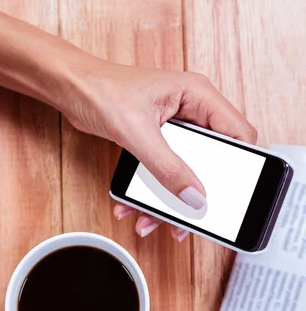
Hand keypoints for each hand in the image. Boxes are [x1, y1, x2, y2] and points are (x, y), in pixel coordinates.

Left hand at [62, 61, 256, 239]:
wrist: (70, 89)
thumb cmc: (100, 90)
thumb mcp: (138, 132)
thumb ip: (168, 167)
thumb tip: (194, 197)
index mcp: (198, 96)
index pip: (239, 133)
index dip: (241, 165)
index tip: (231, 195)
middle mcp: (192, 111)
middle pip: (213, 160)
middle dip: (198, 193)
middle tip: (188, 218)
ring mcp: (175, 128)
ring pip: (187, 173)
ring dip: (170, 200)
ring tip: (152, 220)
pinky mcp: (158, 141)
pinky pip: (166, 174)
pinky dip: (152, 194)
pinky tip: (134, 208)